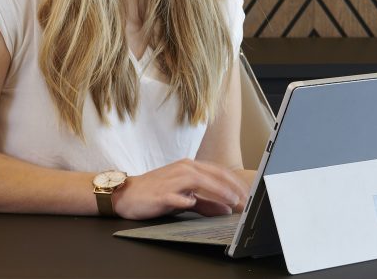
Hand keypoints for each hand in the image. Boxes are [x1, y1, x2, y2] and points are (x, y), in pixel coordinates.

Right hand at [110, 158, 248, 219]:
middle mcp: (183, 169)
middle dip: (231, 187)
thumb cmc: (158, 193)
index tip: (247, 194)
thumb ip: (206, 203)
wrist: (128, 194)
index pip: (219, 172)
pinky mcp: (161, 193)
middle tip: (244, 200)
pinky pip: (177, 196)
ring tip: (230, 201)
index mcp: (190, 167)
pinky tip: (193, 204)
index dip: (235, 182)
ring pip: (199, 181)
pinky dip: (187, 199)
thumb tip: (227, 209)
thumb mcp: (186, 197)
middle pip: (213, 175)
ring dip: (217, 191)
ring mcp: (172, 180)